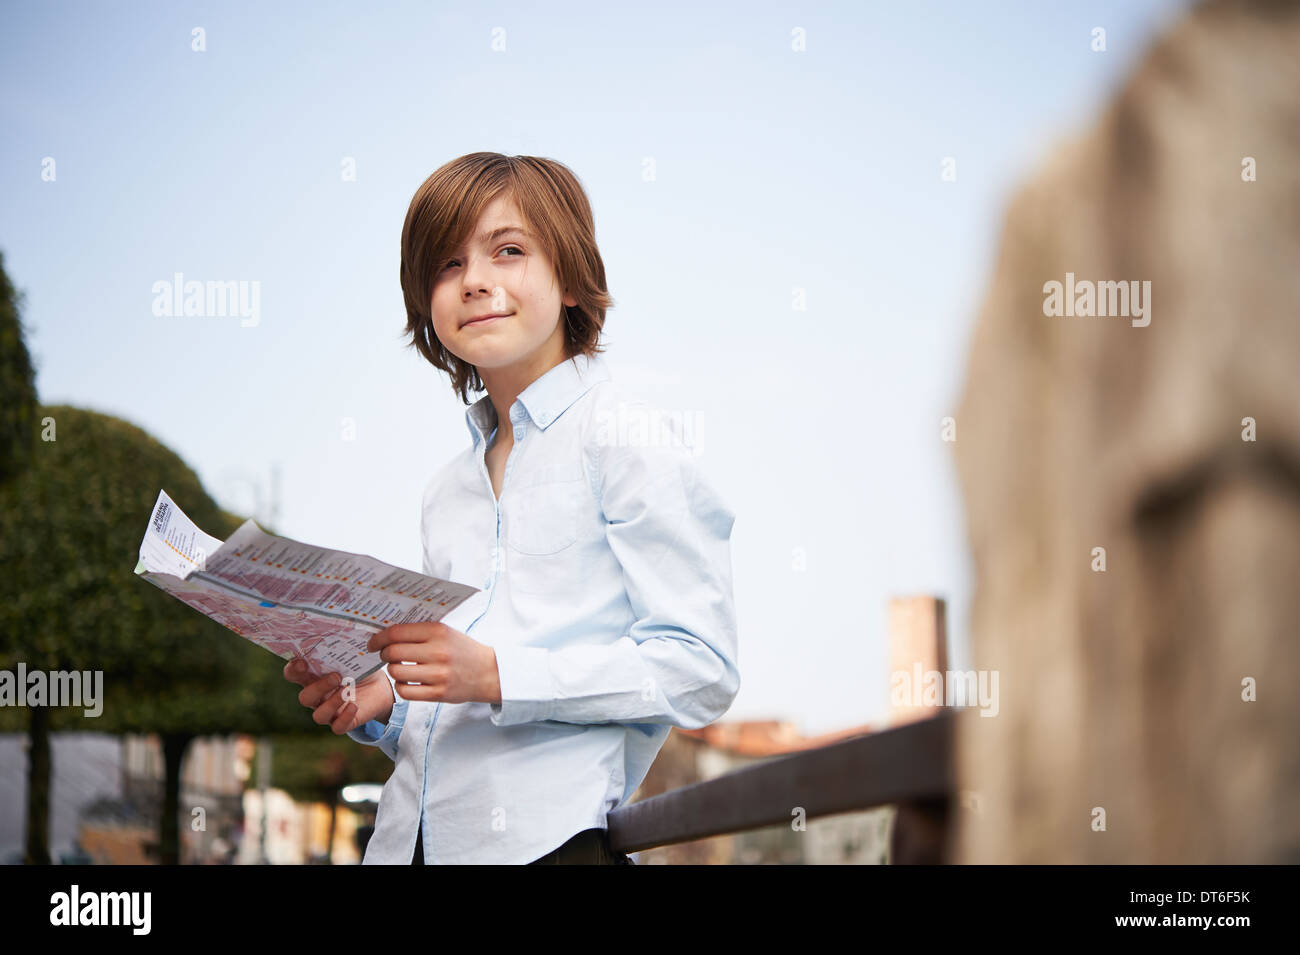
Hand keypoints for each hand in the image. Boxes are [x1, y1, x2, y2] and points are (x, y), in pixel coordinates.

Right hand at [284, 658, 394, 733]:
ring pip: (318, 715)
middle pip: (305, 697)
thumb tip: (340, 630)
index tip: (303, 663)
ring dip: (331, 703)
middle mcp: (317, 696)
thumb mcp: (351, 657)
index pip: (293, 674)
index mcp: (314, 677)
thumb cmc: (360, 668)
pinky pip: (337, 727)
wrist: (380, 687)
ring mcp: (329, 710)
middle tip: (336, 676)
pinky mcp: (343, 722)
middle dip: (318, 687)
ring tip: (347, 691)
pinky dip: (344, 717)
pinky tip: (354, 706)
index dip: (293, 670)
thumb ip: (341, 649)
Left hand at [368, 622, 501, 704]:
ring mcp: (439, 674)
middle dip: (384, 654)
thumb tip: (385, 632)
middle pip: (393, 653)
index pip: (397, 632)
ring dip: (393, 670)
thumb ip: (419, 631)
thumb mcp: (446, 631)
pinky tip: (407, 682)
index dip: (379, 638)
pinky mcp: (439, 694)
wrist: (489, 672)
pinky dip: (401, 687)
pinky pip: (405, 691)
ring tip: (400, 668)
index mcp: (438, 631)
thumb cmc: (462, 650)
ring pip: (396, 672)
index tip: (373, 643)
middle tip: (386, 655)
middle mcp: (438, 652)